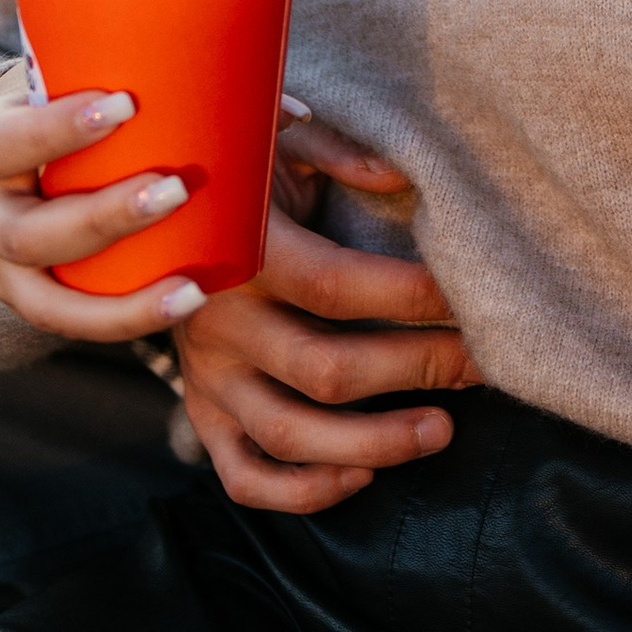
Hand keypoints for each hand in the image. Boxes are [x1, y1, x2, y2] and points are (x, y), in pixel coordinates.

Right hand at [0, 63, 207, 342]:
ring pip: (46, 296)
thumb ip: (157, 79)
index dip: (57, 128)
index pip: (2, 140)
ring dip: (121, 295)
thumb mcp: (72, 81)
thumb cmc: (56, 105)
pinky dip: (127, 320)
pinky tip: (184, 304)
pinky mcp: (27, 301)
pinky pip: (70, 325)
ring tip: (189, 284)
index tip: (122, 102)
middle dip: (104, 215)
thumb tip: (285, 106)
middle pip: (29, 231)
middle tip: (174, 188)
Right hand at [171, 103, 479, 517]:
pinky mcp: (201, 413)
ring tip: (441, 430)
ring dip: (374, 442)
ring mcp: (206, 377)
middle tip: (480, 364)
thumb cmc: (238, 175)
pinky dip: (304, 491)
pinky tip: (362, 475)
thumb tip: (403, 176)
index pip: (337, 285)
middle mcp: (217, 321)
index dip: (411, 297)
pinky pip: (245, 476)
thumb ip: (337, 151)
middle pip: (326, 369)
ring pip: (289, 435)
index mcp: (239, 250)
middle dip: (416, 369)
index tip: (472, 297)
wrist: (150, 220)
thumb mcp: (275, 140)